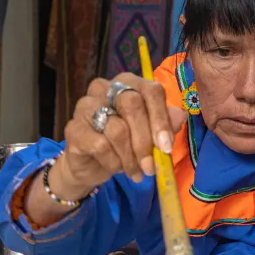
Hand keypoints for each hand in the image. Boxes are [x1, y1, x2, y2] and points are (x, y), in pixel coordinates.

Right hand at [50, 72, 187, 201]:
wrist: (92, 166)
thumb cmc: (125, 145)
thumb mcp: (150, 135)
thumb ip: (166, 123)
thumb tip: (181, 115)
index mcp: (128, 83)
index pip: (150, 90)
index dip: (160, 118)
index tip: (166, 147)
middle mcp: (105, 87)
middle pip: (132, 104)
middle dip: (145, 140)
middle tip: (151, 167)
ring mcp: (85, 105)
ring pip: (117, 129)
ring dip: (130, 157)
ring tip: (136, 172)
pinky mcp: (73, 127)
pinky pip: (100, 145)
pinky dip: (113, 162)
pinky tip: (116, 168)